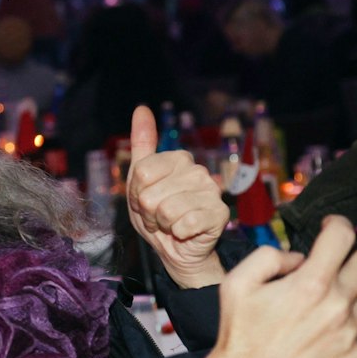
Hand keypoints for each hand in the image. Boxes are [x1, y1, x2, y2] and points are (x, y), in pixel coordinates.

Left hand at [126, 105, 229, 287]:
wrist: (176, 249)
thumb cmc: (157, 214)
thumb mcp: (140, 180)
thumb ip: (142, 144)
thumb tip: (141, 108)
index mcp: (178, 158)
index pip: (141, 174)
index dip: (136, 194)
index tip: (145, 200)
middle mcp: (197, 171)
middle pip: (149, 194)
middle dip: (148, 212)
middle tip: (159, 216)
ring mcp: (211, 191)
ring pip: (166, 210)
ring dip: (162, 224)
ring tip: (171, 224)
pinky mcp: (220, 214)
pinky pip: (183, 225)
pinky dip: (178, 233)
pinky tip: (185, 232)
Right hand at [202, 216, 356, 357]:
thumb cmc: (240, 334)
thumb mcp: (237, 283)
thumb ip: (269, 258)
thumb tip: (298, 259)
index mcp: (310, 284)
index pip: (340, 239)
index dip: (339, 225)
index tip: (334, 225)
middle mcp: (337, 306)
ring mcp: (348, 333)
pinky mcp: (351, 356)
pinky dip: (354, 321)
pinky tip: (348, 320)